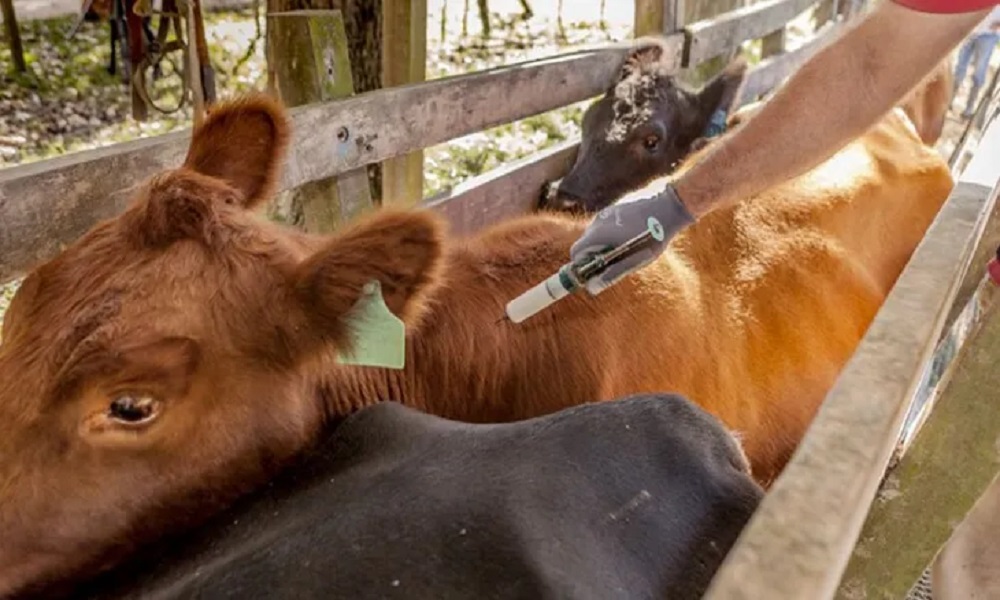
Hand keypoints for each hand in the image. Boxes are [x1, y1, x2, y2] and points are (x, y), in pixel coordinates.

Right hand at [569, 184, 694, 294]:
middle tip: (614, 262)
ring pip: (594, 235)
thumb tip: (592, 288)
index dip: (581, 265)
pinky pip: (604, 226)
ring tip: (624, 249)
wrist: (668, 208)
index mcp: (599, 234)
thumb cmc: (652, 238)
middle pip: (584, 244)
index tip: (594, 271)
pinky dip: (609, 235)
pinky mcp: (613, 209)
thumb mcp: (633, 260)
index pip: (575, 252)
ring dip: (603, 245)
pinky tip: (629, 237)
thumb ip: (611, 274)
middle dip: (594, 256)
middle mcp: (597, 222)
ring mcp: (605, 213)